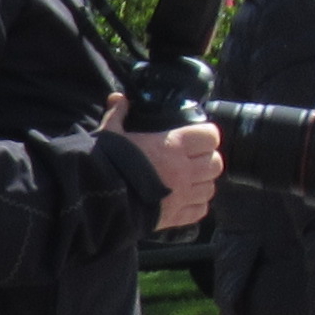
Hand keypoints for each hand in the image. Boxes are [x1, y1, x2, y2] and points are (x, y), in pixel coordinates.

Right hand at [104, 98, 222, 230]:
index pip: (210, 136)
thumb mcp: (110, 134)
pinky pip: (201, 210)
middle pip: (215, 163)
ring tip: (189, 181)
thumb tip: (119, 98)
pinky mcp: (176, 216)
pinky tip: (184, 200)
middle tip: (192, 160)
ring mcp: (183, 195)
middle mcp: (185, 170)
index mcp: (172, 145)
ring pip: (211, 187)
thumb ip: (118, 115)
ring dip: (202, 183)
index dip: (206, 135)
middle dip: (206, 160)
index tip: (196, 137)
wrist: (98, 199)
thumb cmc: (106, 163)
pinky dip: (196, 205)